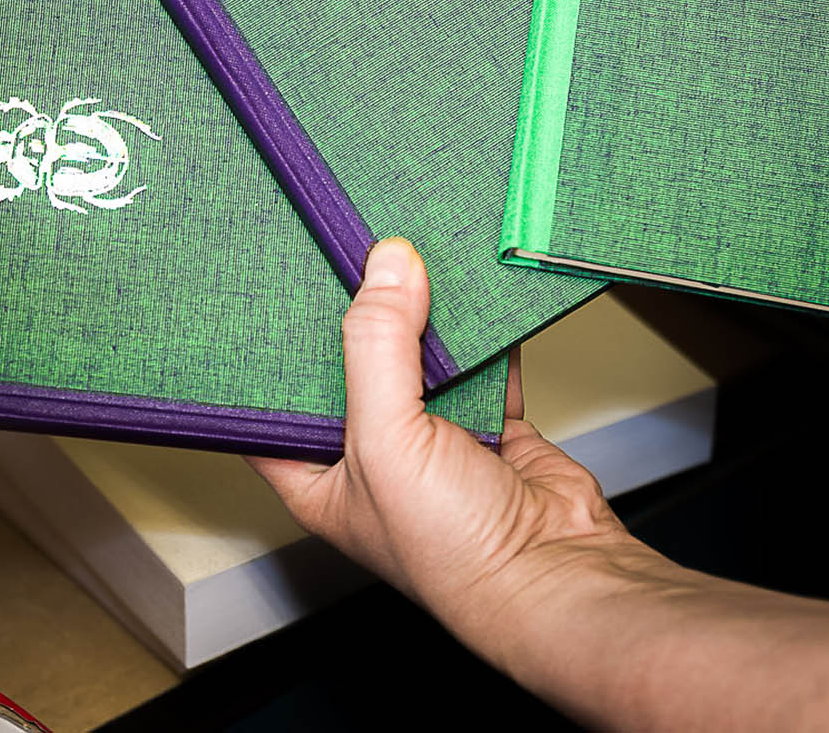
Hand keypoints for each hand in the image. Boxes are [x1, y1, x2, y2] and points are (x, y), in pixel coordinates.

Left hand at [246, 237, 633, 637]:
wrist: (559, 575)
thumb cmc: (454, 554)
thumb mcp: (386, 441)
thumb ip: (378, 347)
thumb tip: (385, 268)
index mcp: (318, 475)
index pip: (274, 403)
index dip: (269, 352)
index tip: (272, 288)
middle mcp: (371, 456)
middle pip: (351, 366)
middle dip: (357, 316)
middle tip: (349, 253)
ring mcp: (433, 440)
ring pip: (418, 357)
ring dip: (422, 314)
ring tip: (410, 258)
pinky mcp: (490, 424)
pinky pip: (479, 362)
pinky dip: (481, 332)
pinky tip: (472, 294)